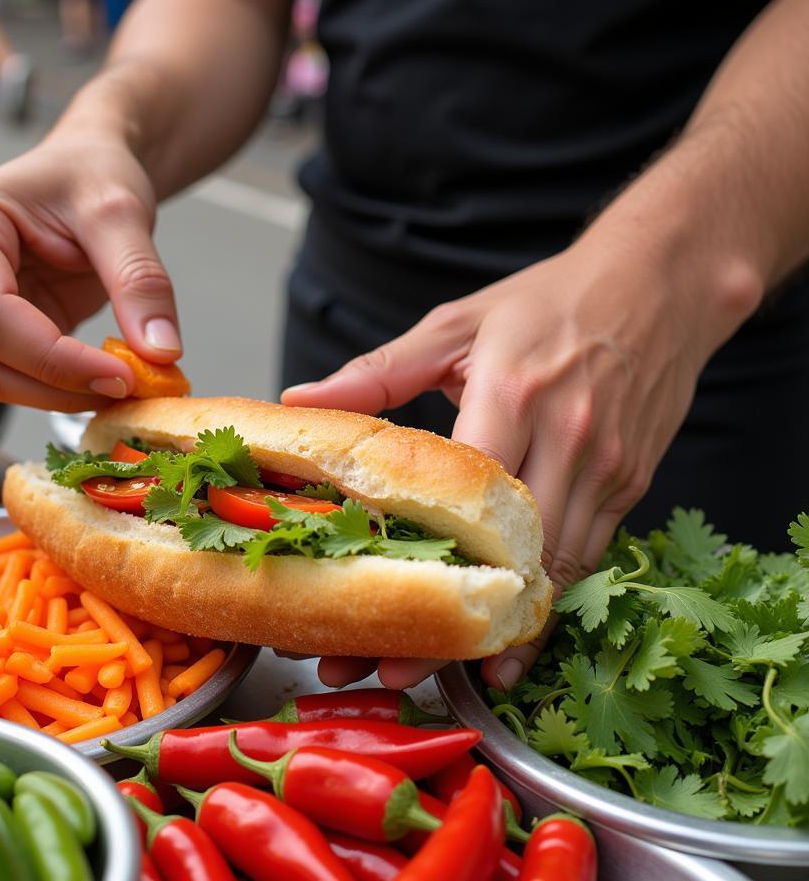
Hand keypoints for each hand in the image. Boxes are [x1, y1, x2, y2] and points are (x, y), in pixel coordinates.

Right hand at [0, 128, 181, 410]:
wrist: (89, 168)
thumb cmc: (93, 172)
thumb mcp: (124, 213)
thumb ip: (141, 281)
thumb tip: (161, 354)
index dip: (52, 359)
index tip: (121, 375)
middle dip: (56, 387)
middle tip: (130, 388)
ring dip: (59, 395)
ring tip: (125, 382)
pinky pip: (19, 373)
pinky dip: (64, 386)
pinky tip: (107, 377)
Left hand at [282, 239, 711, 690]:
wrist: (657, 285)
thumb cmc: (547, 303)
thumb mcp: (456, 325)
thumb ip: (379, 372)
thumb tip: (302, 400)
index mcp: (514, 393)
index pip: (468, 502)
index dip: (423, 569)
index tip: (377, 622)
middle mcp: (568, 438)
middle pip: (510, 558)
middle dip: (452, 625)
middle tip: (390, 673)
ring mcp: (606, 468)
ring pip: (554, 572)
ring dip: (500, 630)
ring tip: (442, 673)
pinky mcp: (629, 485)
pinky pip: (586, 556)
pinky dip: (544, 599)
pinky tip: (506, 635)